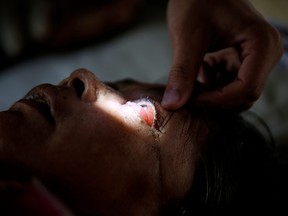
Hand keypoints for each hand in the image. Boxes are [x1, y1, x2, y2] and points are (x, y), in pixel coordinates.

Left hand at [161, 0, 282, 109]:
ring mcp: (255, 58)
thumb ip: (182, 73)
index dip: (216, 101)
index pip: (246, 89)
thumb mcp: (187, 37)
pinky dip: (211, 86)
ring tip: (189, 81)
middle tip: (186, 93)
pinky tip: (197, 70)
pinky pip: (229, 85)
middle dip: (213, 100)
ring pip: (235, 94)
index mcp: (262, 43)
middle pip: (243, 95)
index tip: (189, 99)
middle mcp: (266, 53)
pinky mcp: (242, 60)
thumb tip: (172, 105)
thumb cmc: (197, 1)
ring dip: (211, 94)